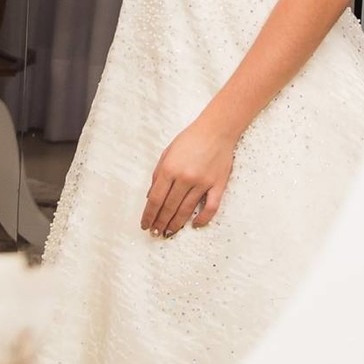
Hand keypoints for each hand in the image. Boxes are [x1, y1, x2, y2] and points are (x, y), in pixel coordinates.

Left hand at [141, 114, 235, 237]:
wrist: (216, 130)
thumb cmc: (190, 139)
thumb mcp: (167, 153)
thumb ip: (157, 174)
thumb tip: (151, 197)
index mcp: (169, 168)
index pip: (155, 199)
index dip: (149, 215)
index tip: (145, 224)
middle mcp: (185, 177)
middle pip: (169, 207)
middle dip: (160, 222)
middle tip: (156, 233)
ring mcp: (202, 182)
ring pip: (186, 210)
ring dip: (176, 224)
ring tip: (169, 232)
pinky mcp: (218, 185)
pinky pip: (210, 207)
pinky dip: (203, 219)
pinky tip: (194, 225)